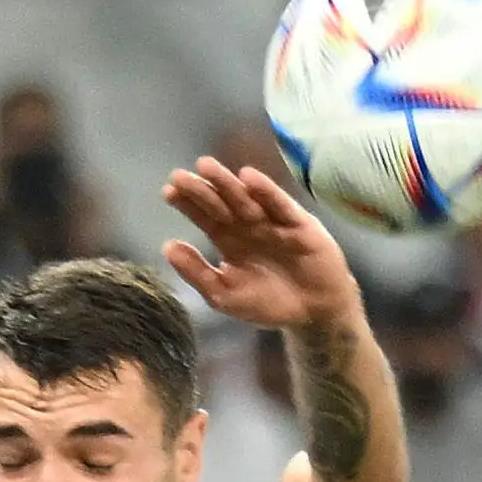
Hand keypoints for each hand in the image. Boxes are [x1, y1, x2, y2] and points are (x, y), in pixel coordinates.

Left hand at [161, 157, 360, 330]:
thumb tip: (167, 247)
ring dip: (226, 182)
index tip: (168, 192)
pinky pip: (280, 205)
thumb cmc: (269, 304)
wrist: (314, 314)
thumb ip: (198, 273)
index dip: (187, 203)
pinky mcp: (297, 224)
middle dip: (200, 188)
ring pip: (245, 198)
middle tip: (178, 176)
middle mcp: (247, 224)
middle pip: (220, 202)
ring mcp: (272, 221)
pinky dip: (266, 191)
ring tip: (205, 166)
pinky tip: (248, 177)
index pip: (203, 215)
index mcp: (228, 238)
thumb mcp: (225, 295)